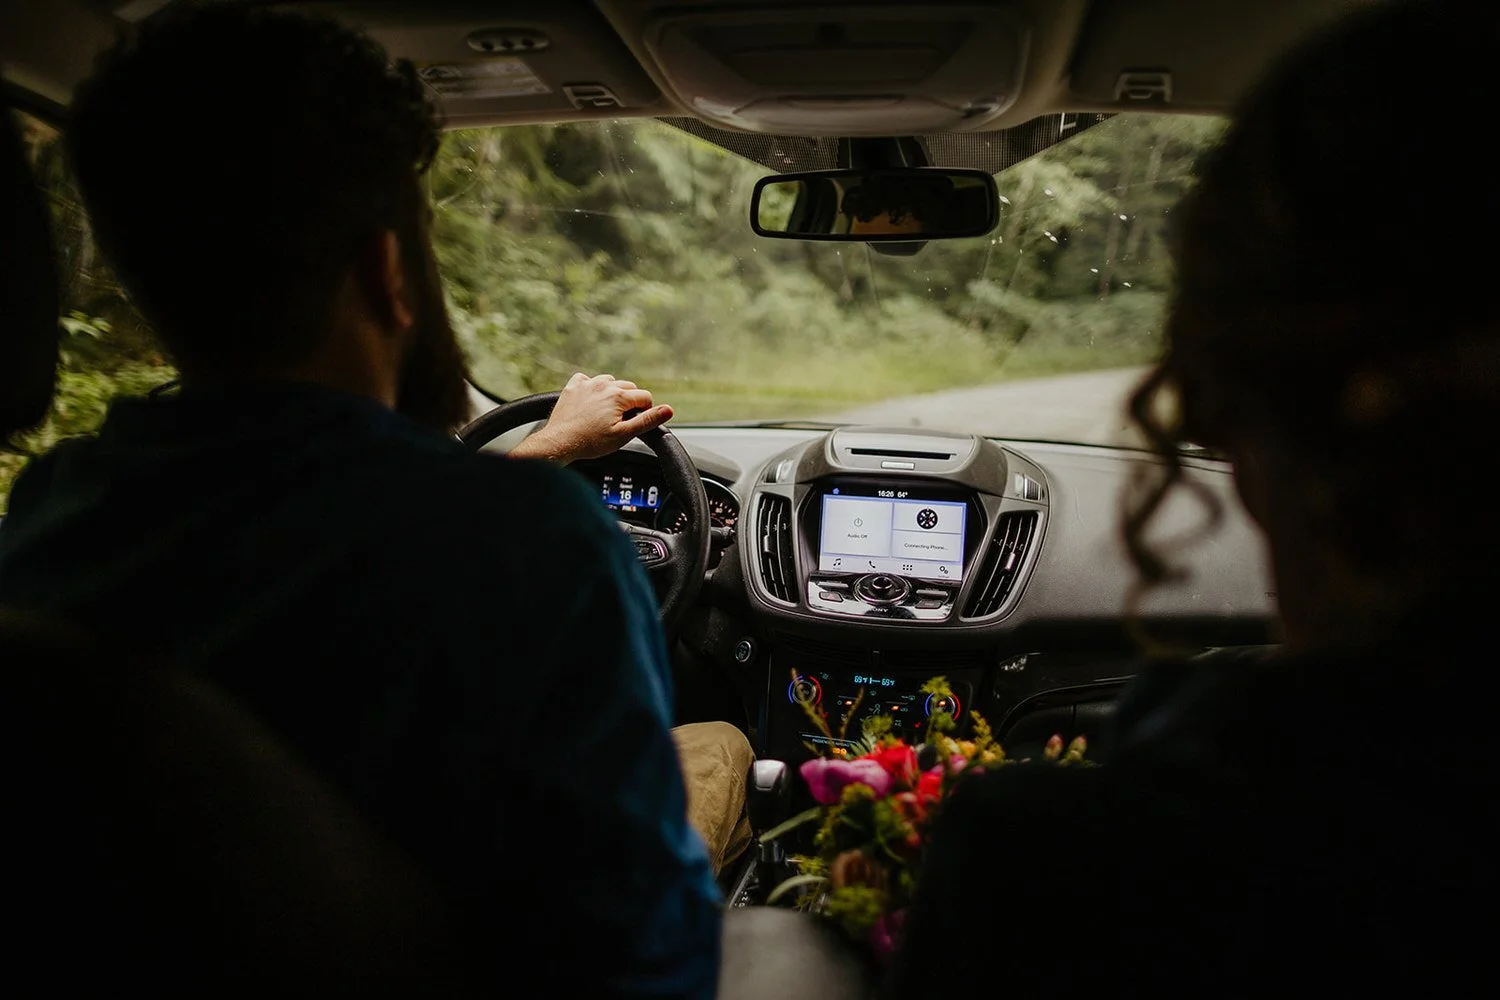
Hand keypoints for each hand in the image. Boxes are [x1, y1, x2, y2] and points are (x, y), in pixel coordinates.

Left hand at [510, 373, 672, 464]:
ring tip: (606, 413)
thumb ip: (648, 420)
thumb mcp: (625, 435)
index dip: (645, 411)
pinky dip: (591, 387)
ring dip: (612, 393)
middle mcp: (604, 384)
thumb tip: (668, 410)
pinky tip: (590, 401)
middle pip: (629, 387)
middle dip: (629, 402)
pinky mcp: (573, 387)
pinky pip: (587, 379)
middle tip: (621, 422)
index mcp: (619, 396)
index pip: (644, 397)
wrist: (560, 442)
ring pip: (609, 381)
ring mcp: (587, 384)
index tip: (635, 423)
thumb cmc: (591, 442)